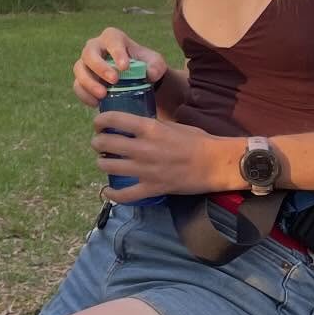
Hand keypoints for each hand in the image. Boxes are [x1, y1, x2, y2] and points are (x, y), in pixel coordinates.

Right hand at [72, 27, 168, 108]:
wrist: (135, 78)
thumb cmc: (144, 65)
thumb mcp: (155, 63)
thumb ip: (156, 66)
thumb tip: (149, 74)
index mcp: (113, 38)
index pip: (112, 40)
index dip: (116, 52)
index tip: (125, 67)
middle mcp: (95, 47)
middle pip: (89, 53)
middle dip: (100, 67)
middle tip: (114, 81)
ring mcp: (86, 63)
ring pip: (79, 69)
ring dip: (89, 83)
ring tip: (103, 95)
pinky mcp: (82, 79)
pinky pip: (77, 85)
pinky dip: (84, 95)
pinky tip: (96, 103)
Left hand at [92, 111, 226, 199]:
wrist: (216, 163)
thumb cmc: (197, 141)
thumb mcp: (171, 125)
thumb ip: (150, 126)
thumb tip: (132, 127)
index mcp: (149, 128)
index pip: (113, 119)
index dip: (100, 121)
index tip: (99, 124)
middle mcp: (143, 148)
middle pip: (106, 144)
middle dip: (98, 142)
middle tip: (100, 143)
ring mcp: (146, 170)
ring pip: (109, 167)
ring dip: (102, 163)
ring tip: (105, 161)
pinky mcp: (152, 188)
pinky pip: (124, 195)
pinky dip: (112, 193)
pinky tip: (108, 189)